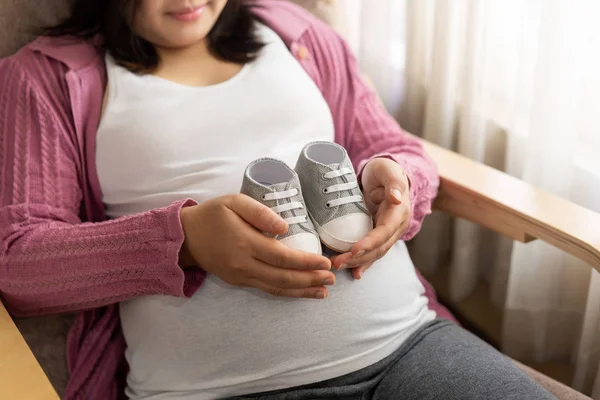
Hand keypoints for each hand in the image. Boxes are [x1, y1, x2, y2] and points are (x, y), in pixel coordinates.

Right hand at [180, 194, 333, 298]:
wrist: (185, 237)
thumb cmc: (212, 215)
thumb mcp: (234, 202)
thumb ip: (260, 213)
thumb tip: (285, 228)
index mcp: (246, 243)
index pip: (283, 257)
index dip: (306, 262)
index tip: (325, 262)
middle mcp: (245, 265)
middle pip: (284, 278)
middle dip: (311, 280)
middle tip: (333, 279)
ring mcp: (242, 276)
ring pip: (277, 288)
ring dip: (302, 291)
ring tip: (324, 291)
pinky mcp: (239, 282)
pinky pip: (267, 289)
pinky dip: (287, 293)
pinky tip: (301, 293)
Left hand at [331, 158, 410, 278]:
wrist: (385, 175)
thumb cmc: (386, 170)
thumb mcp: (389, 171)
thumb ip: (394, 183)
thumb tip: (396, 198)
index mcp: (399, 213)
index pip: (384, 232)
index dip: (370, 243)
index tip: (354, 250)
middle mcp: (395, 227)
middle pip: (378, 248)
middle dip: (358, 258)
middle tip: (337, 262)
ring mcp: (387, 233)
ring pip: (374, 253)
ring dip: (356, 263)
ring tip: (337, 266)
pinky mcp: (378, 235)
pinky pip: (371, 252)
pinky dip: (363, 263)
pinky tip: (354, 273)